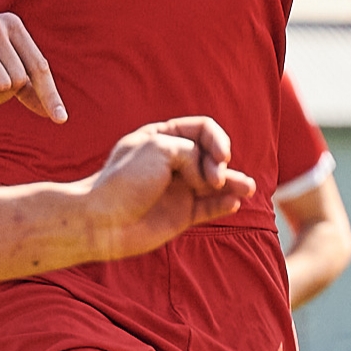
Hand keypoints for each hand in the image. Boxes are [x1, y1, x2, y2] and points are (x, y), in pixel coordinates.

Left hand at [81, 118, 249, 261]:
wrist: (102, 221)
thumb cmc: (124, 181)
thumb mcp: (159, 148)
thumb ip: (192, 152)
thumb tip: (208, 176)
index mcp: (161, 137)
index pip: (203, 129)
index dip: (217, 140)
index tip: (219, 158)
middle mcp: (172, 161)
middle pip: (212, 154)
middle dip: (220, 163)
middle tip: (215, 179)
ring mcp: (177, 189)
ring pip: (215, 183)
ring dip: (234, 183)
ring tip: (248, 188)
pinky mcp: (180, 215)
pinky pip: (209, 208)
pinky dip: (223, 204)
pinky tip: (234, 203)